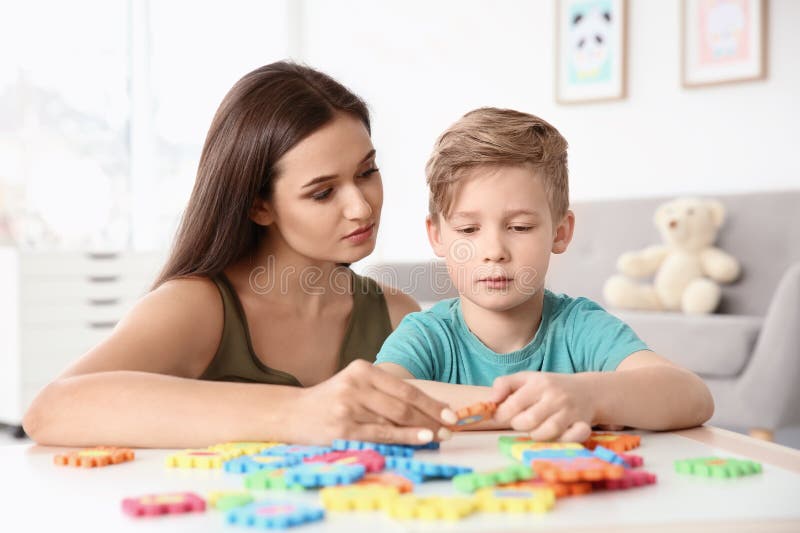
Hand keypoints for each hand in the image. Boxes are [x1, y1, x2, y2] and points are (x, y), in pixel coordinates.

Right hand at [296, 360, 456, 444]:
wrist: (290, 413)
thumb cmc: (330, 401)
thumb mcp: (355, 386)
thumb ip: (384, 393)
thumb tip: (426, 410)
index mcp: (363, 370)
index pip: (405, 388)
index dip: (431, 402)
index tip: (450, 413)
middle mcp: (356, 385)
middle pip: (404, 404)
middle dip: (432, 418)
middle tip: (450, 428)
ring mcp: (348, 407)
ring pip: (395, 419)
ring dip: (423, 430)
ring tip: (440, 436)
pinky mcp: (342, 429)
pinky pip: (381, 434)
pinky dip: (404, 437)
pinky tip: (421, 439)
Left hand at [490, 372, 594, 442]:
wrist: (588, 391)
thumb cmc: (550, 387)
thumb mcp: (526, 378)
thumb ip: (504, 385)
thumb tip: (489, 402)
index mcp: (539, 384)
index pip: (513, 404)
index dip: (502, 414)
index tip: (502, 416)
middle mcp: (555, 397)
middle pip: (529, 421)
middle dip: (519, 425)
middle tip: (521, 421)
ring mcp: (570, 412)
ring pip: (547, 432)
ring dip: (536, 435)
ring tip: (536, 428)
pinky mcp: (583, 425)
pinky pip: (572, 438)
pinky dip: (564, 441)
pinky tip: (558, 435)